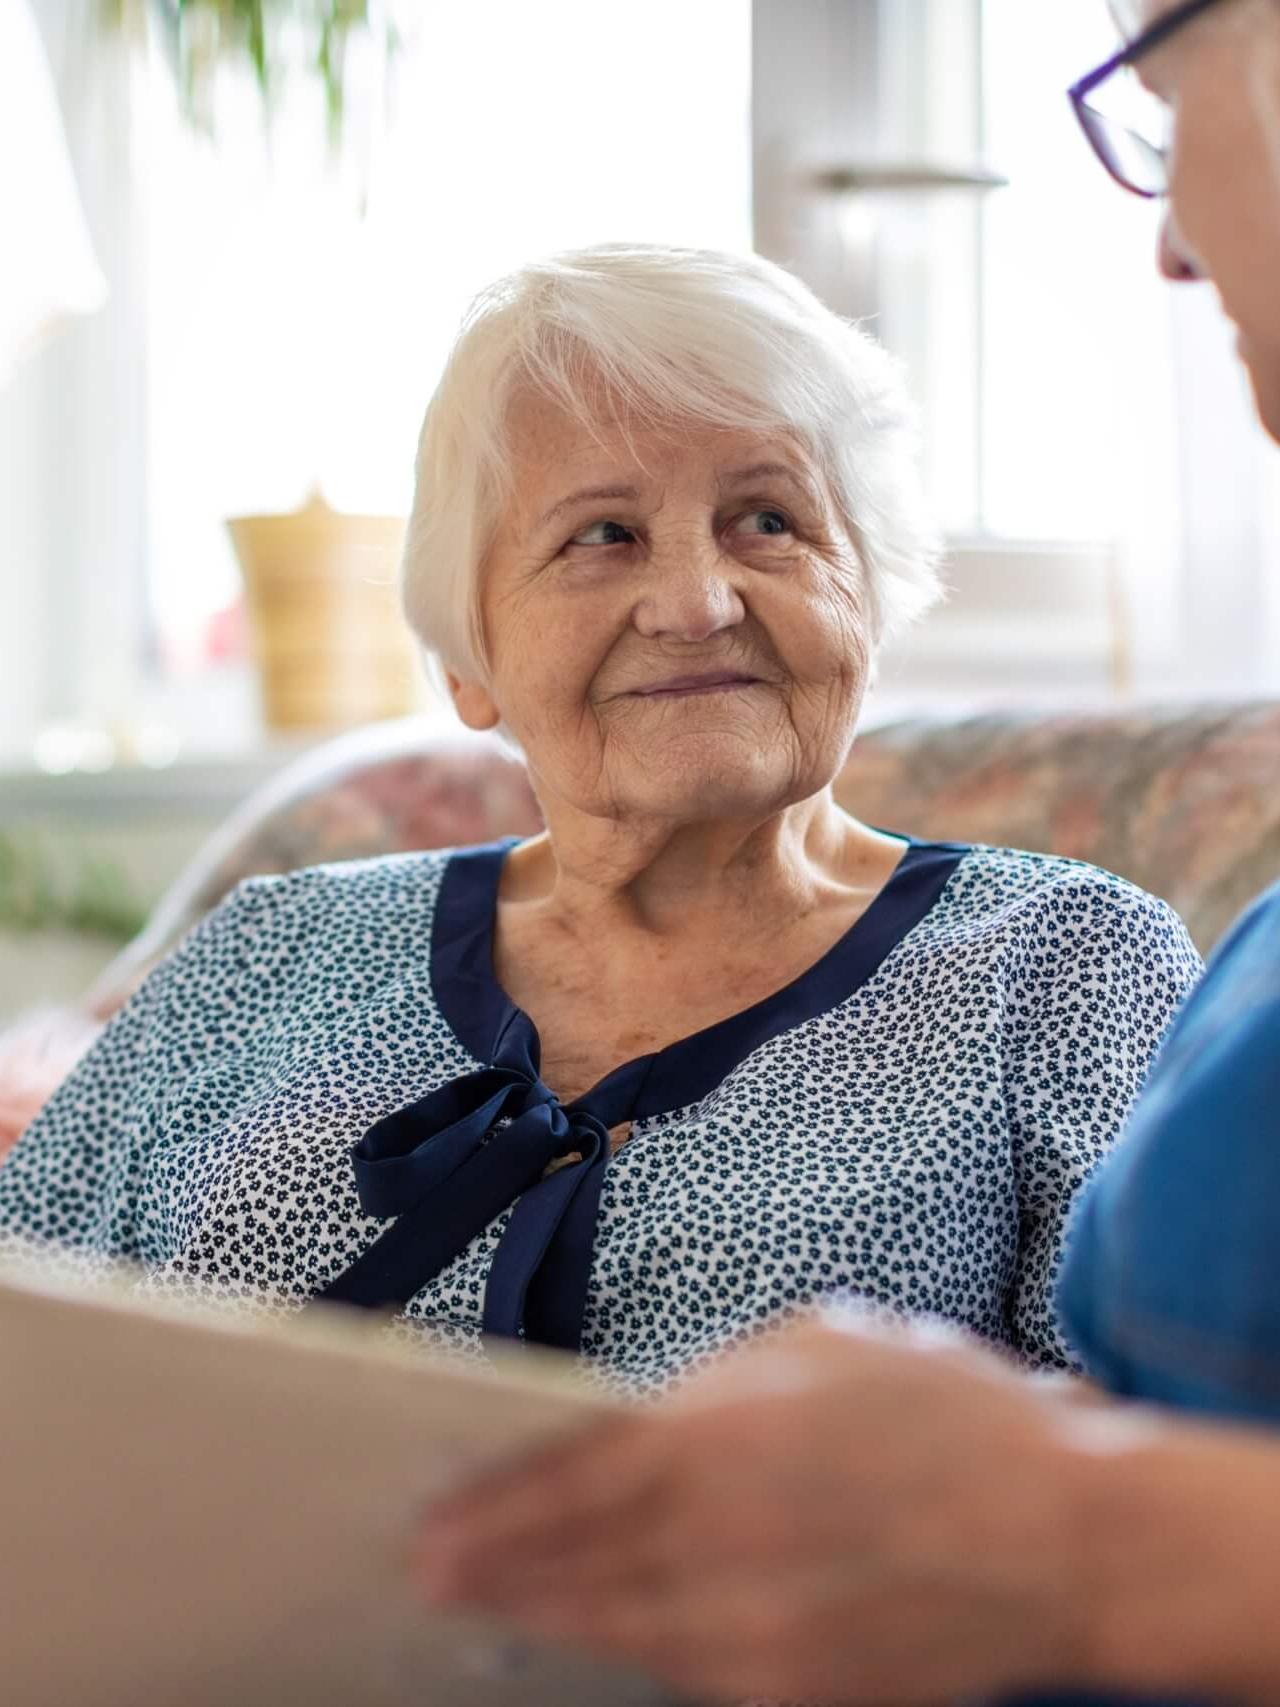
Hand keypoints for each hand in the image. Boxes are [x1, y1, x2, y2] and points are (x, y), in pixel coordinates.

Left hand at [417, 1313, 1107, 1704]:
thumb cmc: (946, 1413)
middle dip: (493, 1569)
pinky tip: (599, 1627)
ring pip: (617, 1627)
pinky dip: (629, 1644)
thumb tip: (639, 1417)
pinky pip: (683, 1669)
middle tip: (428, 1571)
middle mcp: (722, 1540)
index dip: (491, 1504)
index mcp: (722, 1435)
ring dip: (547, 1614)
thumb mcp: (819, 1342)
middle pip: (572, 1566)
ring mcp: (757, 1631)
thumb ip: (713, 1382)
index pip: (568, 1478)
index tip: (431, 1517)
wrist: (1068, 1536)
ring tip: (493, 1602)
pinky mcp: (795, 1691)